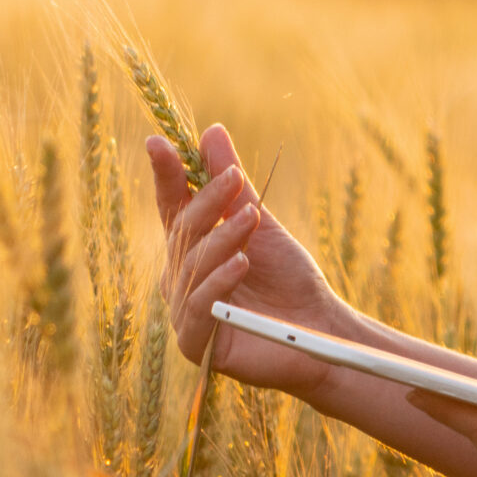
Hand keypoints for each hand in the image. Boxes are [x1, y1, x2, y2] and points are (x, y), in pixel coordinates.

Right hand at [148, 122, 345, 397]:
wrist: (318, 329)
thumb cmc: (288, 278)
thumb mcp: (261, 223)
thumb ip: (233, 186)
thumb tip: (211, 131)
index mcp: (190, 250)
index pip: (172, 207)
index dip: (165, 176)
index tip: (158, 142)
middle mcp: (179, 279)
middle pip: (183, 233)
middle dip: (208, 202)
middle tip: (236, 178)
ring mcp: (183, 312)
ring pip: (193, 267)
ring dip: (223, 238)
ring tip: (253, 218)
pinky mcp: (196, 344)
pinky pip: (199, 308)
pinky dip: (219, 282)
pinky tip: (240, 264)